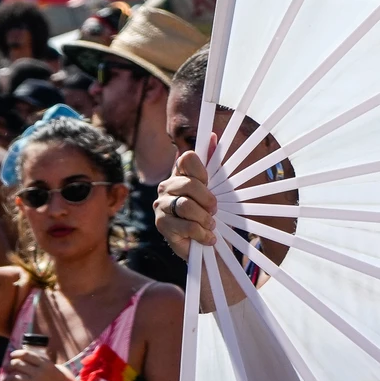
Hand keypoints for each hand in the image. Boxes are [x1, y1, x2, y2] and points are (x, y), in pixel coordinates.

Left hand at [3, 348, 96, 380]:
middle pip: (17, 365)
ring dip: (7, 380)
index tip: (12, 356)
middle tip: (7, 368)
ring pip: (14, 380)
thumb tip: (33, 362)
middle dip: (9, 366)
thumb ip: (46, 365)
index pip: (27, 355)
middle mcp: (40, 373)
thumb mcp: (59, 368)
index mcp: (47, 364)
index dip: (16, 354)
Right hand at [154, 135, 218, 259]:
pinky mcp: (162, 225)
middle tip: (215, 209)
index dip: (202, 171)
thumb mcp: (217, 188)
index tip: (210, 183)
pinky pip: (187, 226)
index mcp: (180, 174)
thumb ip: (214, 162)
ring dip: (206, 219)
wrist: (208, 244)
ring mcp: (161, 206)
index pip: (187, 158)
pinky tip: (207, 238)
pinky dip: (202, 233)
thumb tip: (213, 136)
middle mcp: (167, 187)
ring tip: (211, 225)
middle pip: (189, 184)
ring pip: (187, 206)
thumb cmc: (211, 213)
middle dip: (208, 199)